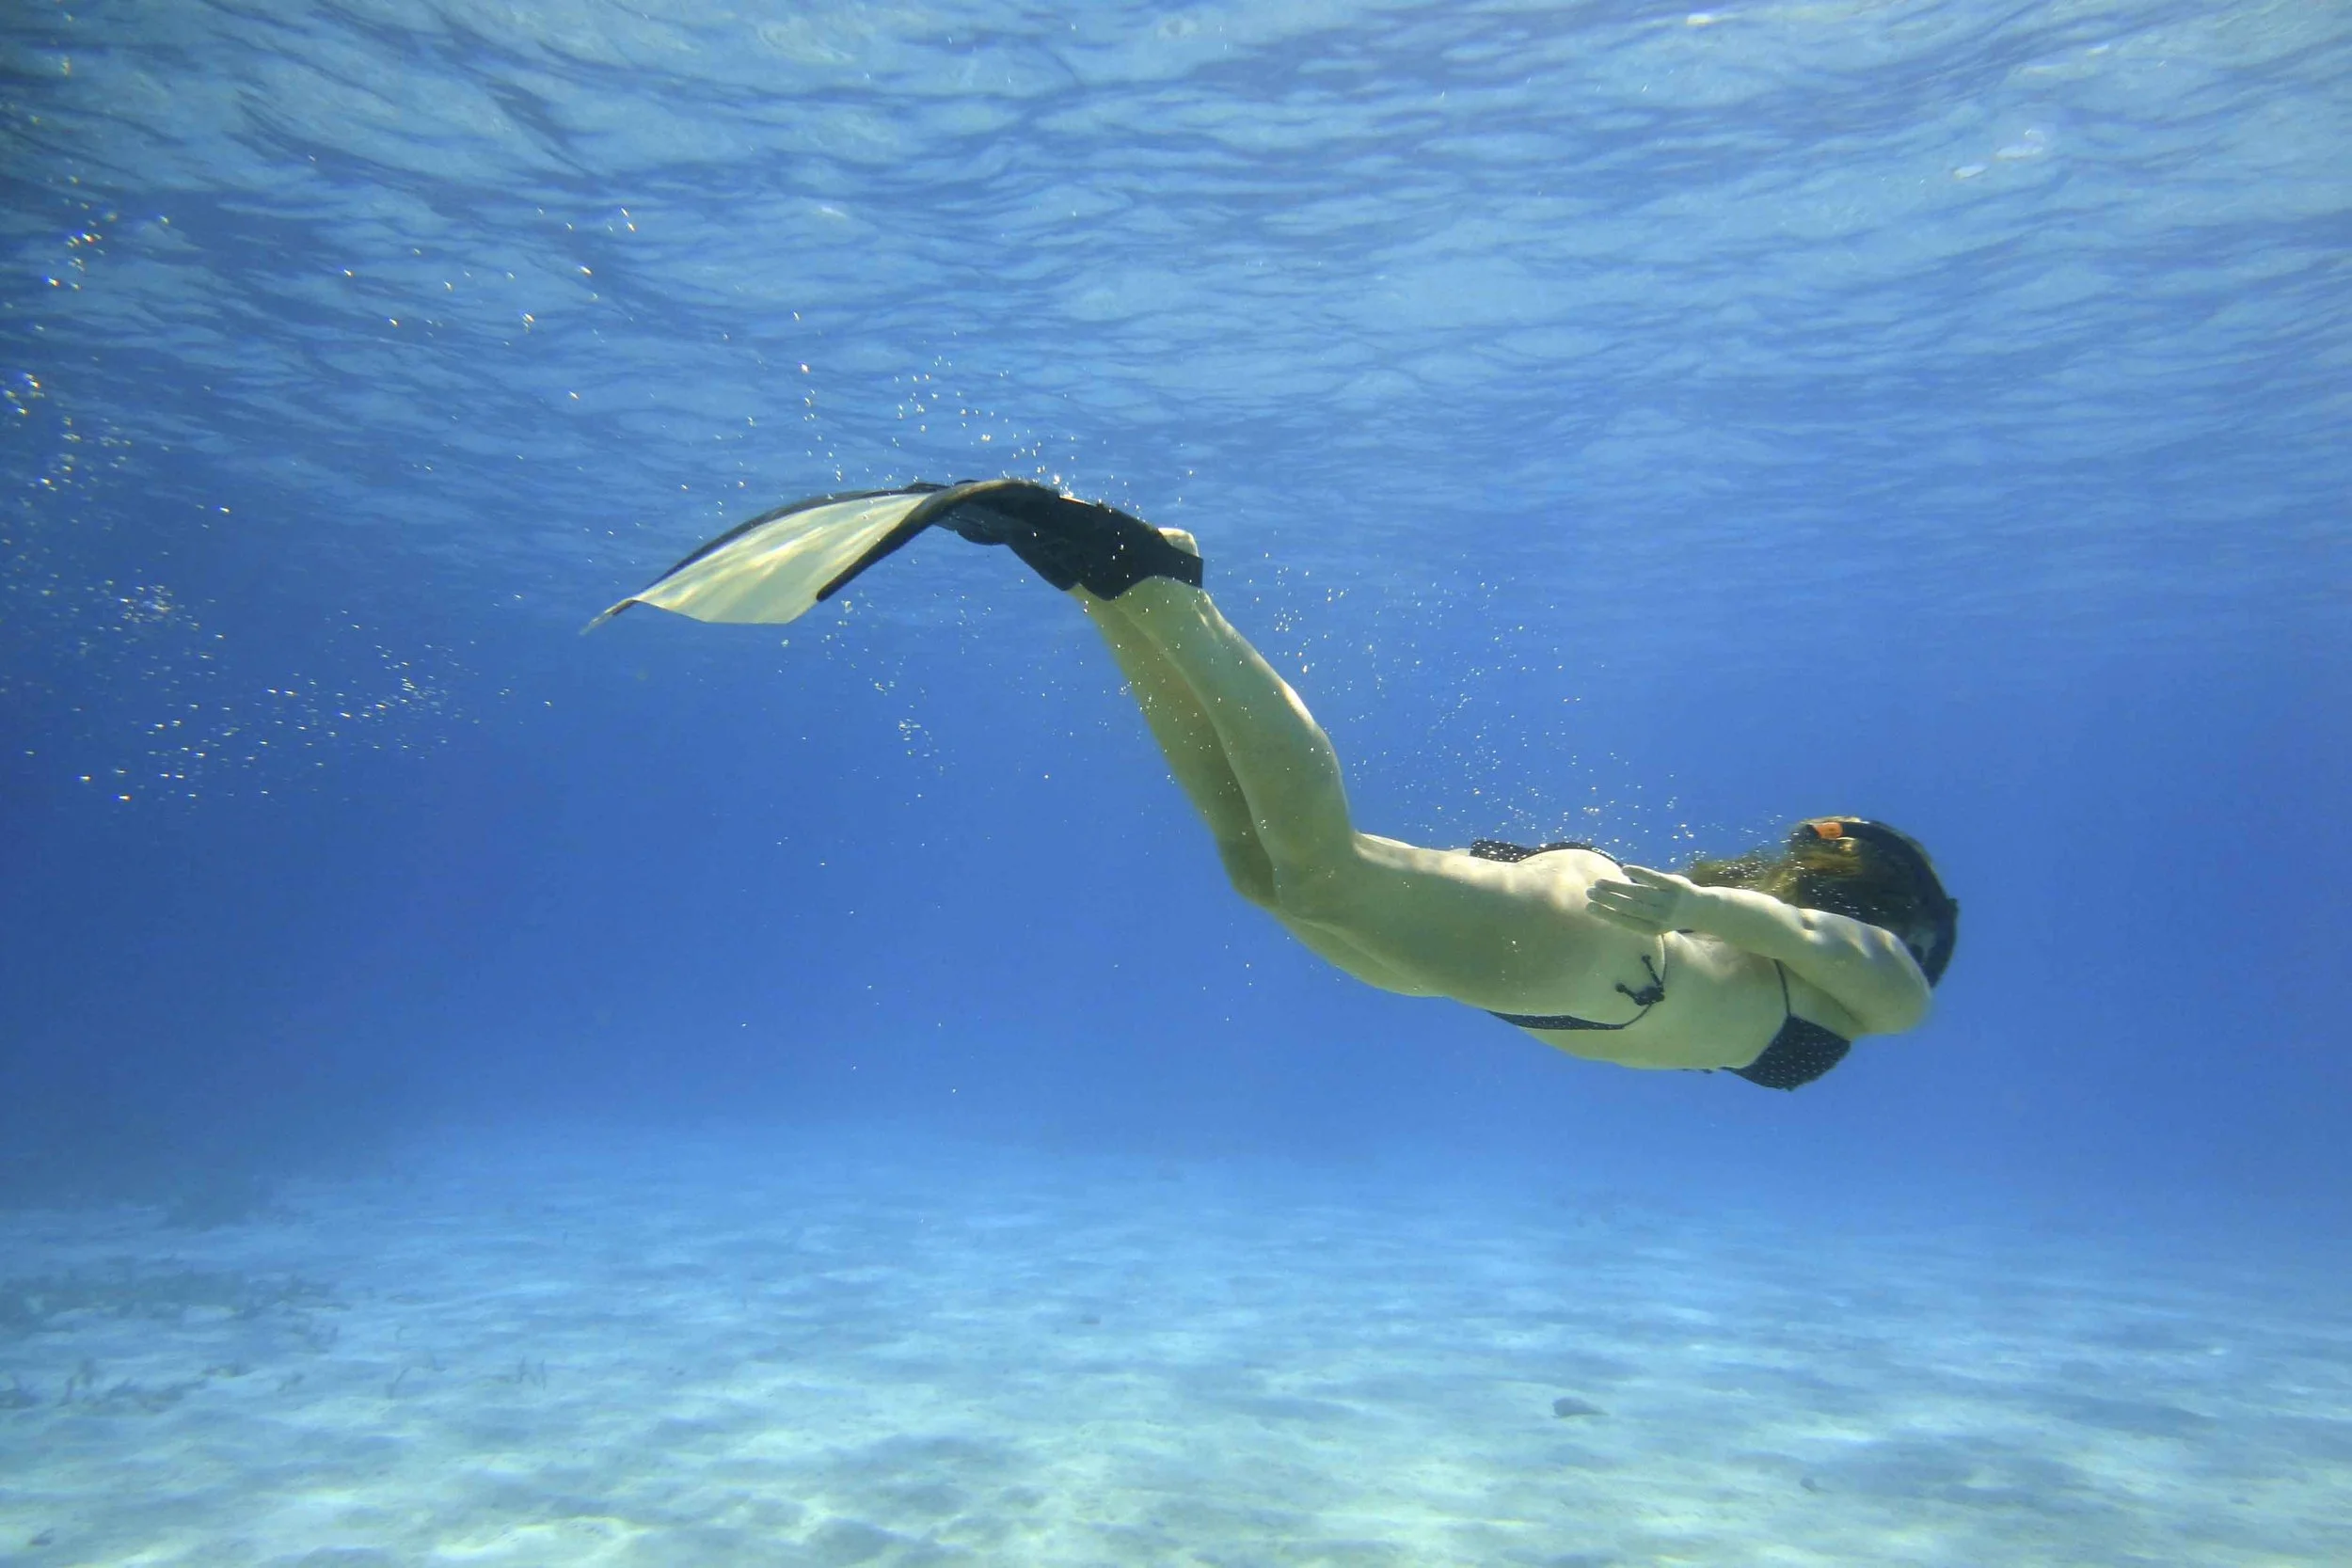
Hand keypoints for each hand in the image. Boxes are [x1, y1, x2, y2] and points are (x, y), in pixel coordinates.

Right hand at [1586, 865, 1702, 935]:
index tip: (1589, 907)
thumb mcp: (1655, 922)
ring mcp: (1670, 901)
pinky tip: (1624, 870)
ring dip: (1617, 887)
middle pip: (1630, 907)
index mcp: (1653, 929)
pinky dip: (1640, 874)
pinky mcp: (1676, 885)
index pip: (1625, 921)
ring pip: (1639, 893)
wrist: (1704, 909)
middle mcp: (1661, 917)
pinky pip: (1655, 878)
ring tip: (1599, 881)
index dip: (1606, 914)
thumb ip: (1634, 915)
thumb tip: (1606, 905)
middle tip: (1589, 892)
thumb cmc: (1670, 914)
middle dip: (1607, 900)